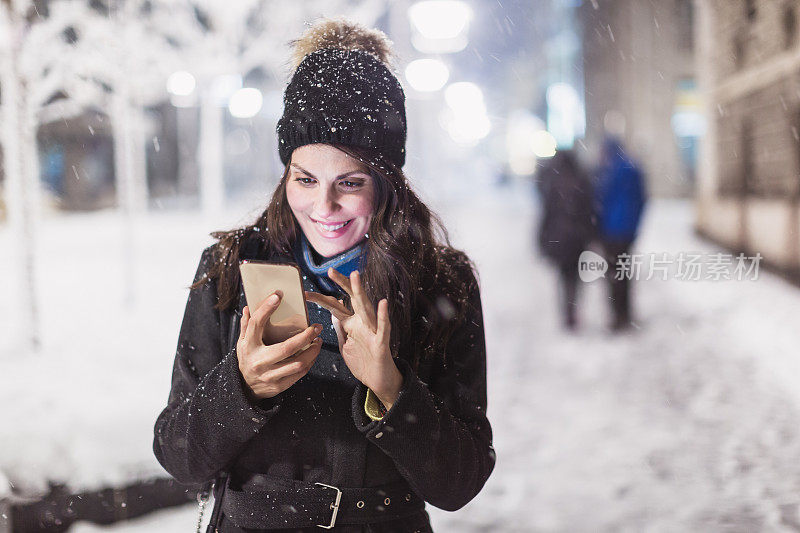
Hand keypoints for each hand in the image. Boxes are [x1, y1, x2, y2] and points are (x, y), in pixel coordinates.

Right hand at [236, 292, 322, 398]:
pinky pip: (300, 373)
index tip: (278, 296)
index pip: (256, 324)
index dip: (266, 309)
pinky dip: (310, 362)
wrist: (244, 388)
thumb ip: (246, 326)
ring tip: (318, 340)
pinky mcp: (279, 385)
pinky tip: (313, 353)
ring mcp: (269, 375)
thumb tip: (248, 307)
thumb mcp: (242, 342)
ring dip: (312, 351)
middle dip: (306, 336)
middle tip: (317, 327)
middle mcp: (259, 361)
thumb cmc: (247, 359)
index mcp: (248, 346)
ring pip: (298, 363)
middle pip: (287, 348)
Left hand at [304, 269, 402, 409]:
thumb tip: (332, 314)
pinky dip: (382, 316)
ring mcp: (372, 331)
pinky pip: (383, 328)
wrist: (378, 381)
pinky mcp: (381, 342)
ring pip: (366, 308)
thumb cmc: (363, 363)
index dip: (321, 299)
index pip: (336, 306)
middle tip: (330, 271)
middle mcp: (362, 323)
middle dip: (342, 284)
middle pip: (351, 299)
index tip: (305, 293)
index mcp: (352, 323)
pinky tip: (382, 303)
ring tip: (355, 276)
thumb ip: (340, 328)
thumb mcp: (346, 345)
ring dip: (360, 292)